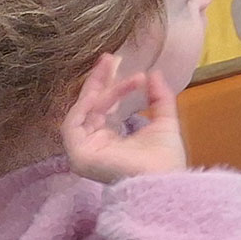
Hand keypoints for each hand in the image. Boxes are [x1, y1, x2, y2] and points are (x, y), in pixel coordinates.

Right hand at [62, 55, 186, 182]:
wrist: (164, 181)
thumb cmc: (165, 160)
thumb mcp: (165, 122)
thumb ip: (159, 98)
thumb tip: (153, 73)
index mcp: (110, 140)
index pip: (102, 108)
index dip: (110, 85)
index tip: (120, 64)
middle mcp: (92, 145)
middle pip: (88, 107)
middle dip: (98, 81)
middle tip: (109, 58)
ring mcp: (82, 151)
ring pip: (83, 111)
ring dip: (101, 89)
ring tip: (117, 70)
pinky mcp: (78, 154)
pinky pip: (75, 123)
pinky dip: (89, 104)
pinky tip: (107, 90)